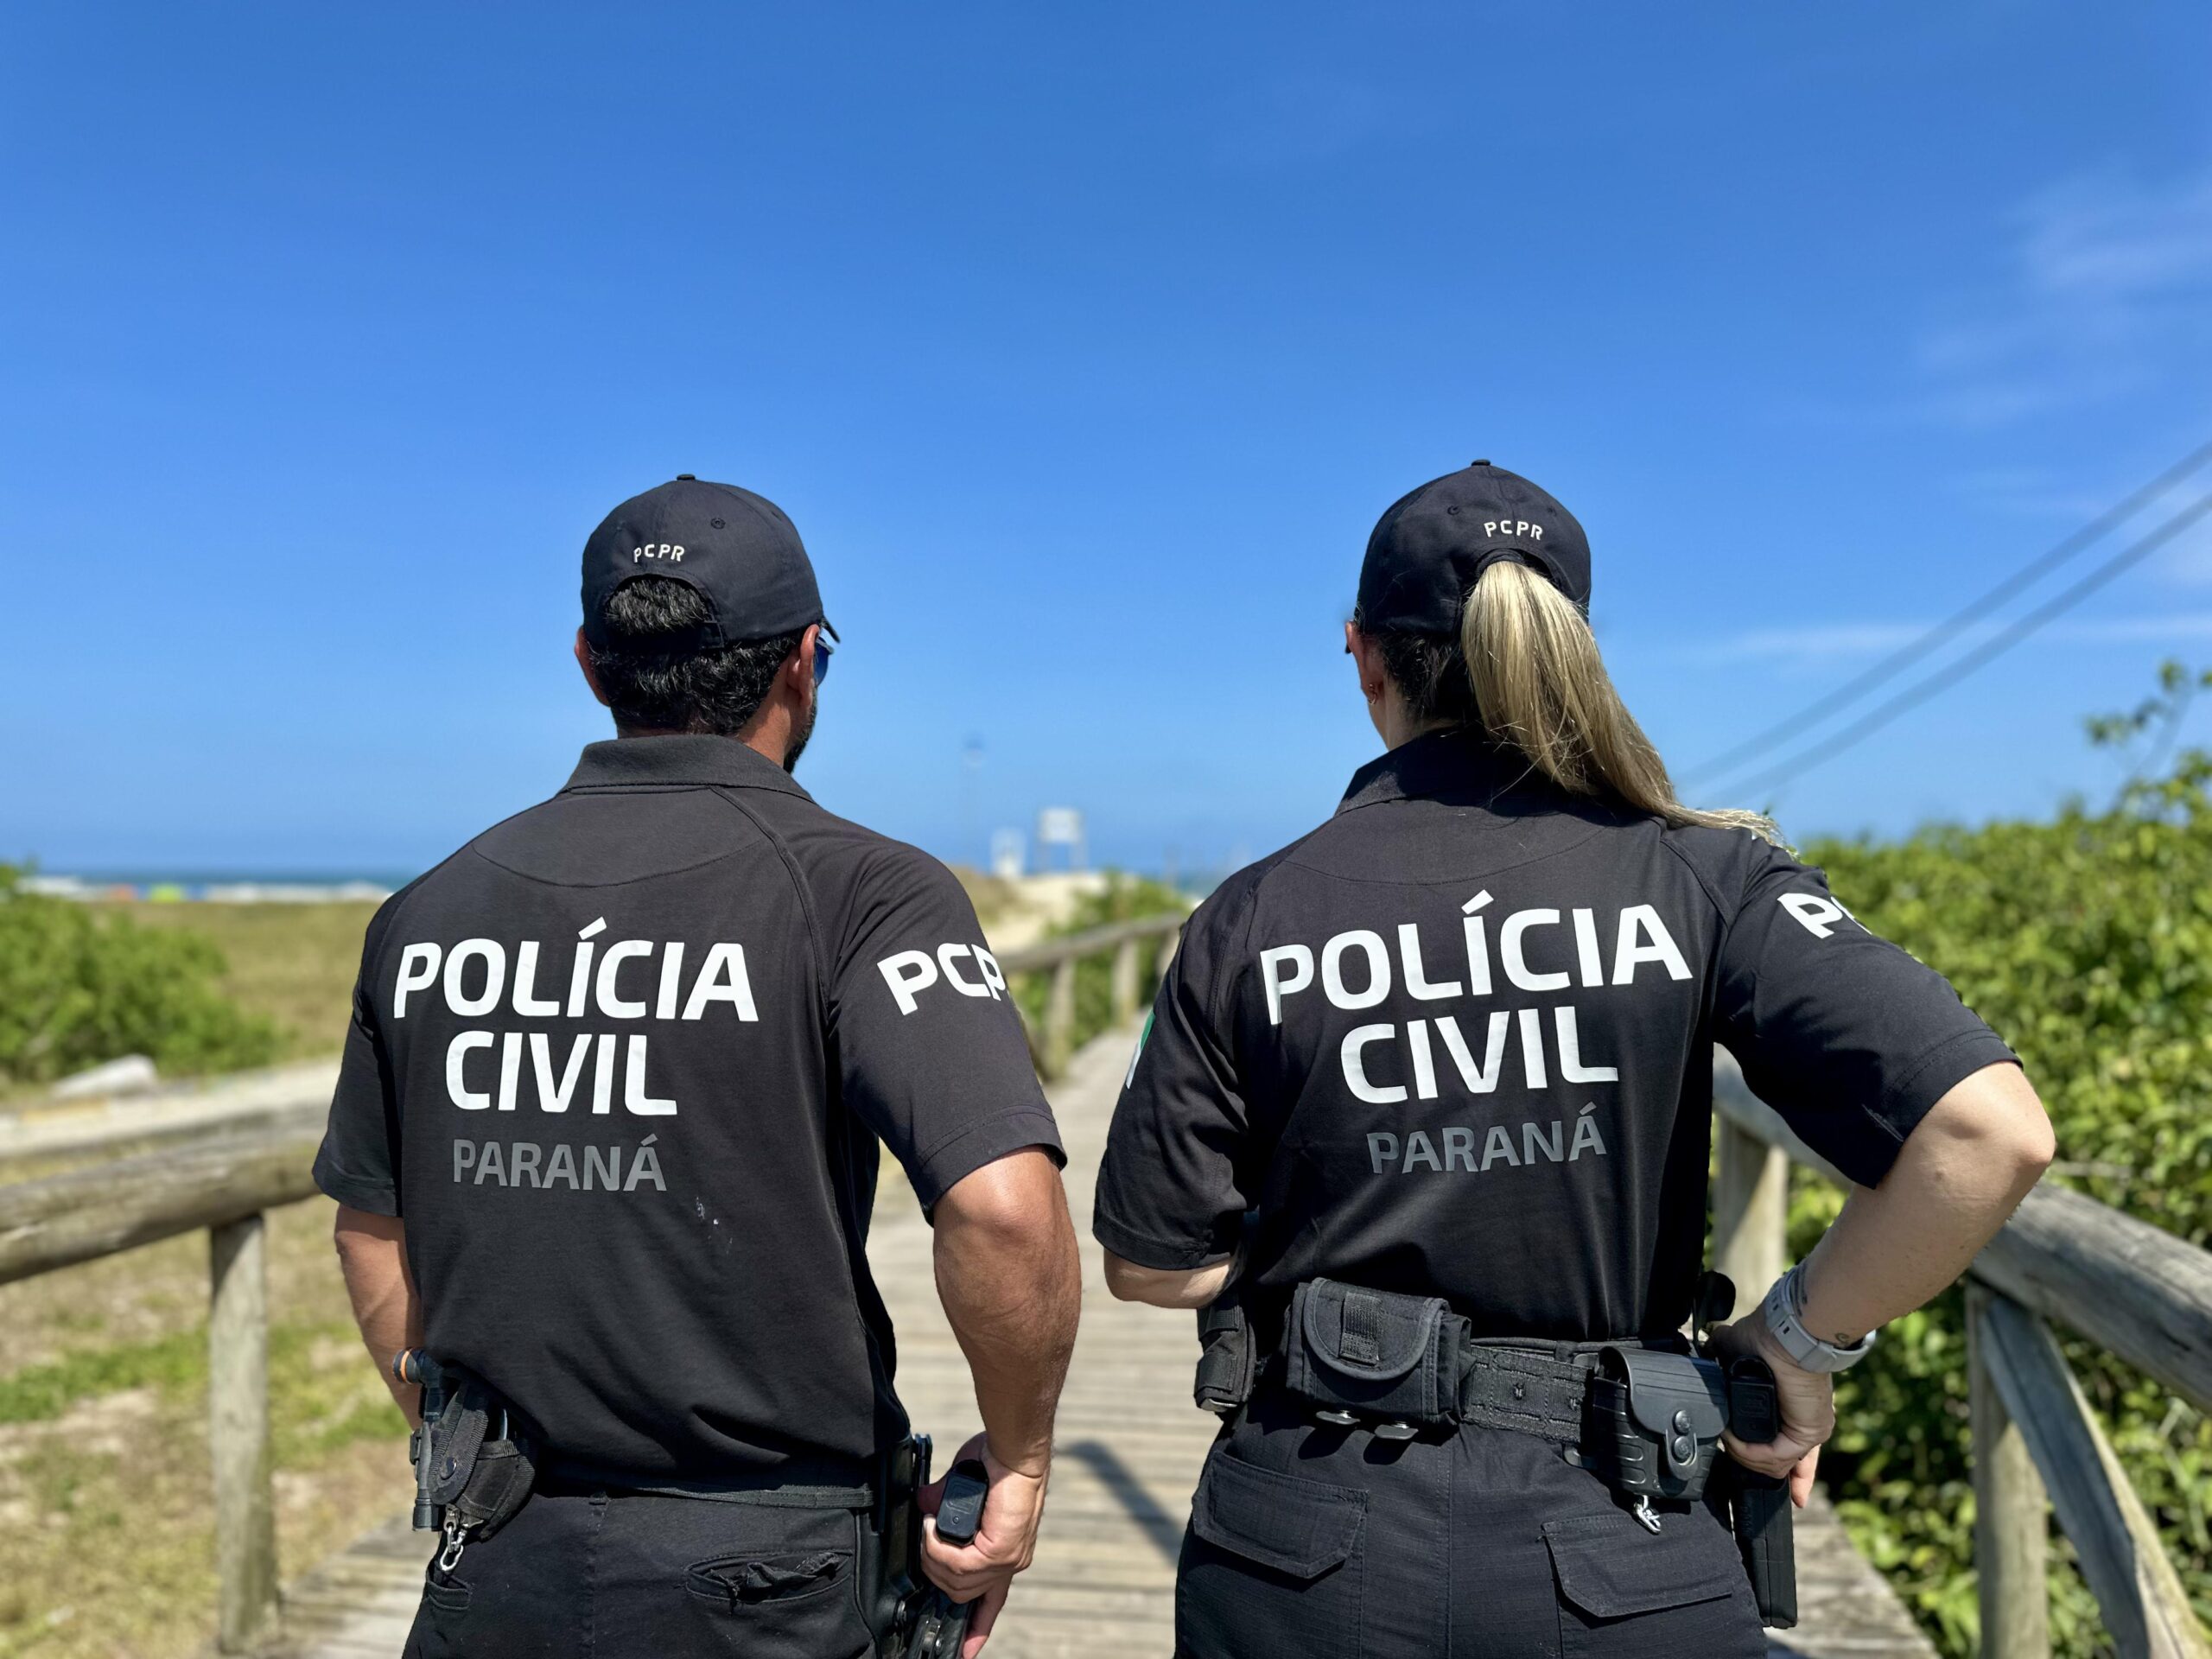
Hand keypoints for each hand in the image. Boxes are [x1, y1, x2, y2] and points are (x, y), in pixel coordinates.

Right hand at [919, 1434, 1048, 1657]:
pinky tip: (932, 1527)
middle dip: (934, 1571)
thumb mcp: (965, 1490)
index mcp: (1006, 1553)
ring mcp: (1007, 1560)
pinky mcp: (999, 1551)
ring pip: (956, 1581)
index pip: (992, 1603)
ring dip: (933, 1555)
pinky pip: (957, 1565)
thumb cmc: (995, 1460)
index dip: (976, 1629)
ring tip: (929, 1527)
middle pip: (961, 1593)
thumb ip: (945, 1506)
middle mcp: (1010, 1563)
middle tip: (925, 1537)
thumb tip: (924, 1506)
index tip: (964, 1653)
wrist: (1013, 1447)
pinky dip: (937, 1548)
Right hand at [1708, 1317, 1832, 1508]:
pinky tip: (1732, 1437)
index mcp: (1794, 1411)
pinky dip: (1748, 1451)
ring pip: (1772, 1464)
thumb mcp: (1738, 1351)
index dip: (1791, 1474)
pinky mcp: (1806, 1433)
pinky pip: (1773, 1456)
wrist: (1784, 1335)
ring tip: (1727, 1435)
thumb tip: (1708, 1346)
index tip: (1791, 1495)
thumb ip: (1723, 1356)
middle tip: (1731, 1449)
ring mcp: (1809, 1431)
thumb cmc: (1764, 1339)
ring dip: (1743, 1453)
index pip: (1794, 1453)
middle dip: (1754, 1466)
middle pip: (1781, 1465)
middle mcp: (1805, 1425)